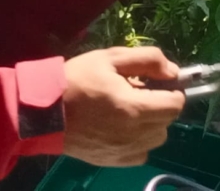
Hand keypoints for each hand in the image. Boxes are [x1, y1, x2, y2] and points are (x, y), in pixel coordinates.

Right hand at [58, 46, 184, 166]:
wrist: (43, 113)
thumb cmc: (76, 80)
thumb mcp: (111, 57)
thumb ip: (148, 60)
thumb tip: (173, 72)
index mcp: (134, 108)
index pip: (176, 104)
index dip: (173, 90)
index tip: (159, 82)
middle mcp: (133, 135)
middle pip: (168, 122)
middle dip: (161, 104)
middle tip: (140, 92)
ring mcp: (123, 152)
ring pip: (156, 139)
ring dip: (151, 123)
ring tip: (130, 109)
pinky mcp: (112, 161)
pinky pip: (141, 154)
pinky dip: (139, 141)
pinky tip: (122, 128)